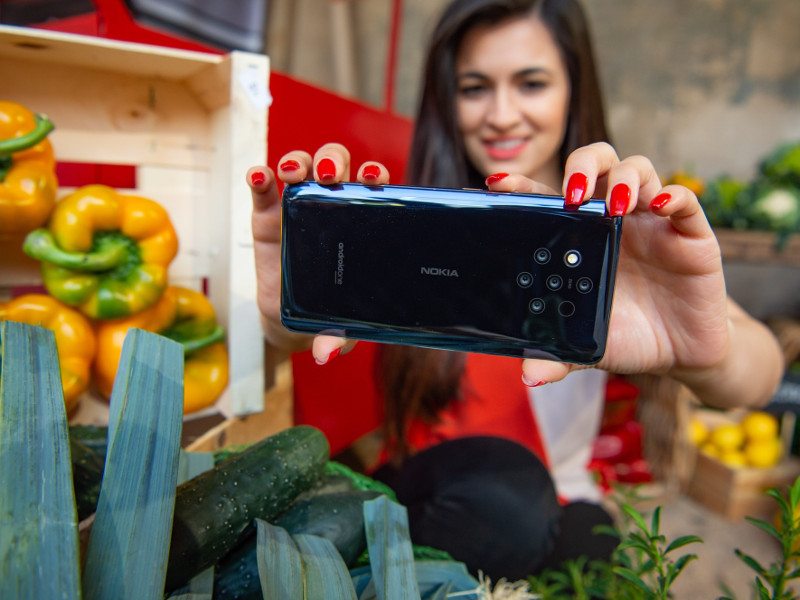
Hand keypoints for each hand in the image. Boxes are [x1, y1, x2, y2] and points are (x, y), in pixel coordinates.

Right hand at [247, 143, 388, 361]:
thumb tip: (326, 354)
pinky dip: (260, 176)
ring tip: (295, 172)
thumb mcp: (340, 326)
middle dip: (335, 161)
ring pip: (301, 167)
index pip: (372, 189)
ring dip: (300, 161)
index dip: (374, 177)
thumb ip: (337, 336)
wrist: (293, 321)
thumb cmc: (330, 314)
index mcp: (361, 225)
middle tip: (330, 176)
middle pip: (336, 167)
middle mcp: (331, 209)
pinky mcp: (266, 216)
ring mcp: (297, 209)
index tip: (374, 179)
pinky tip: (260, 176)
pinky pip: (263, 188)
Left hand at [490, 143, 780, 406]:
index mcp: (578, 237)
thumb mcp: (586, 344)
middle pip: (596, 163)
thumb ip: (557, 355)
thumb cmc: (625, 336)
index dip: (523, 186)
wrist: (680, 353)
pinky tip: (658, 206)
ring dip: (623, 178)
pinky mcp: (690, 233)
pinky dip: (673, 195)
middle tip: (571, 194)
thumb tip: (529, 377)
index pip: (547, 198)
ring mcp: (651, 221)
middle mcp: (612, 219)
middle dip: (582, 166)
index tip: (497, 184)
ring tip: (613, 207)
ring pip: (637, 170)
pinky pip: (684, 200)